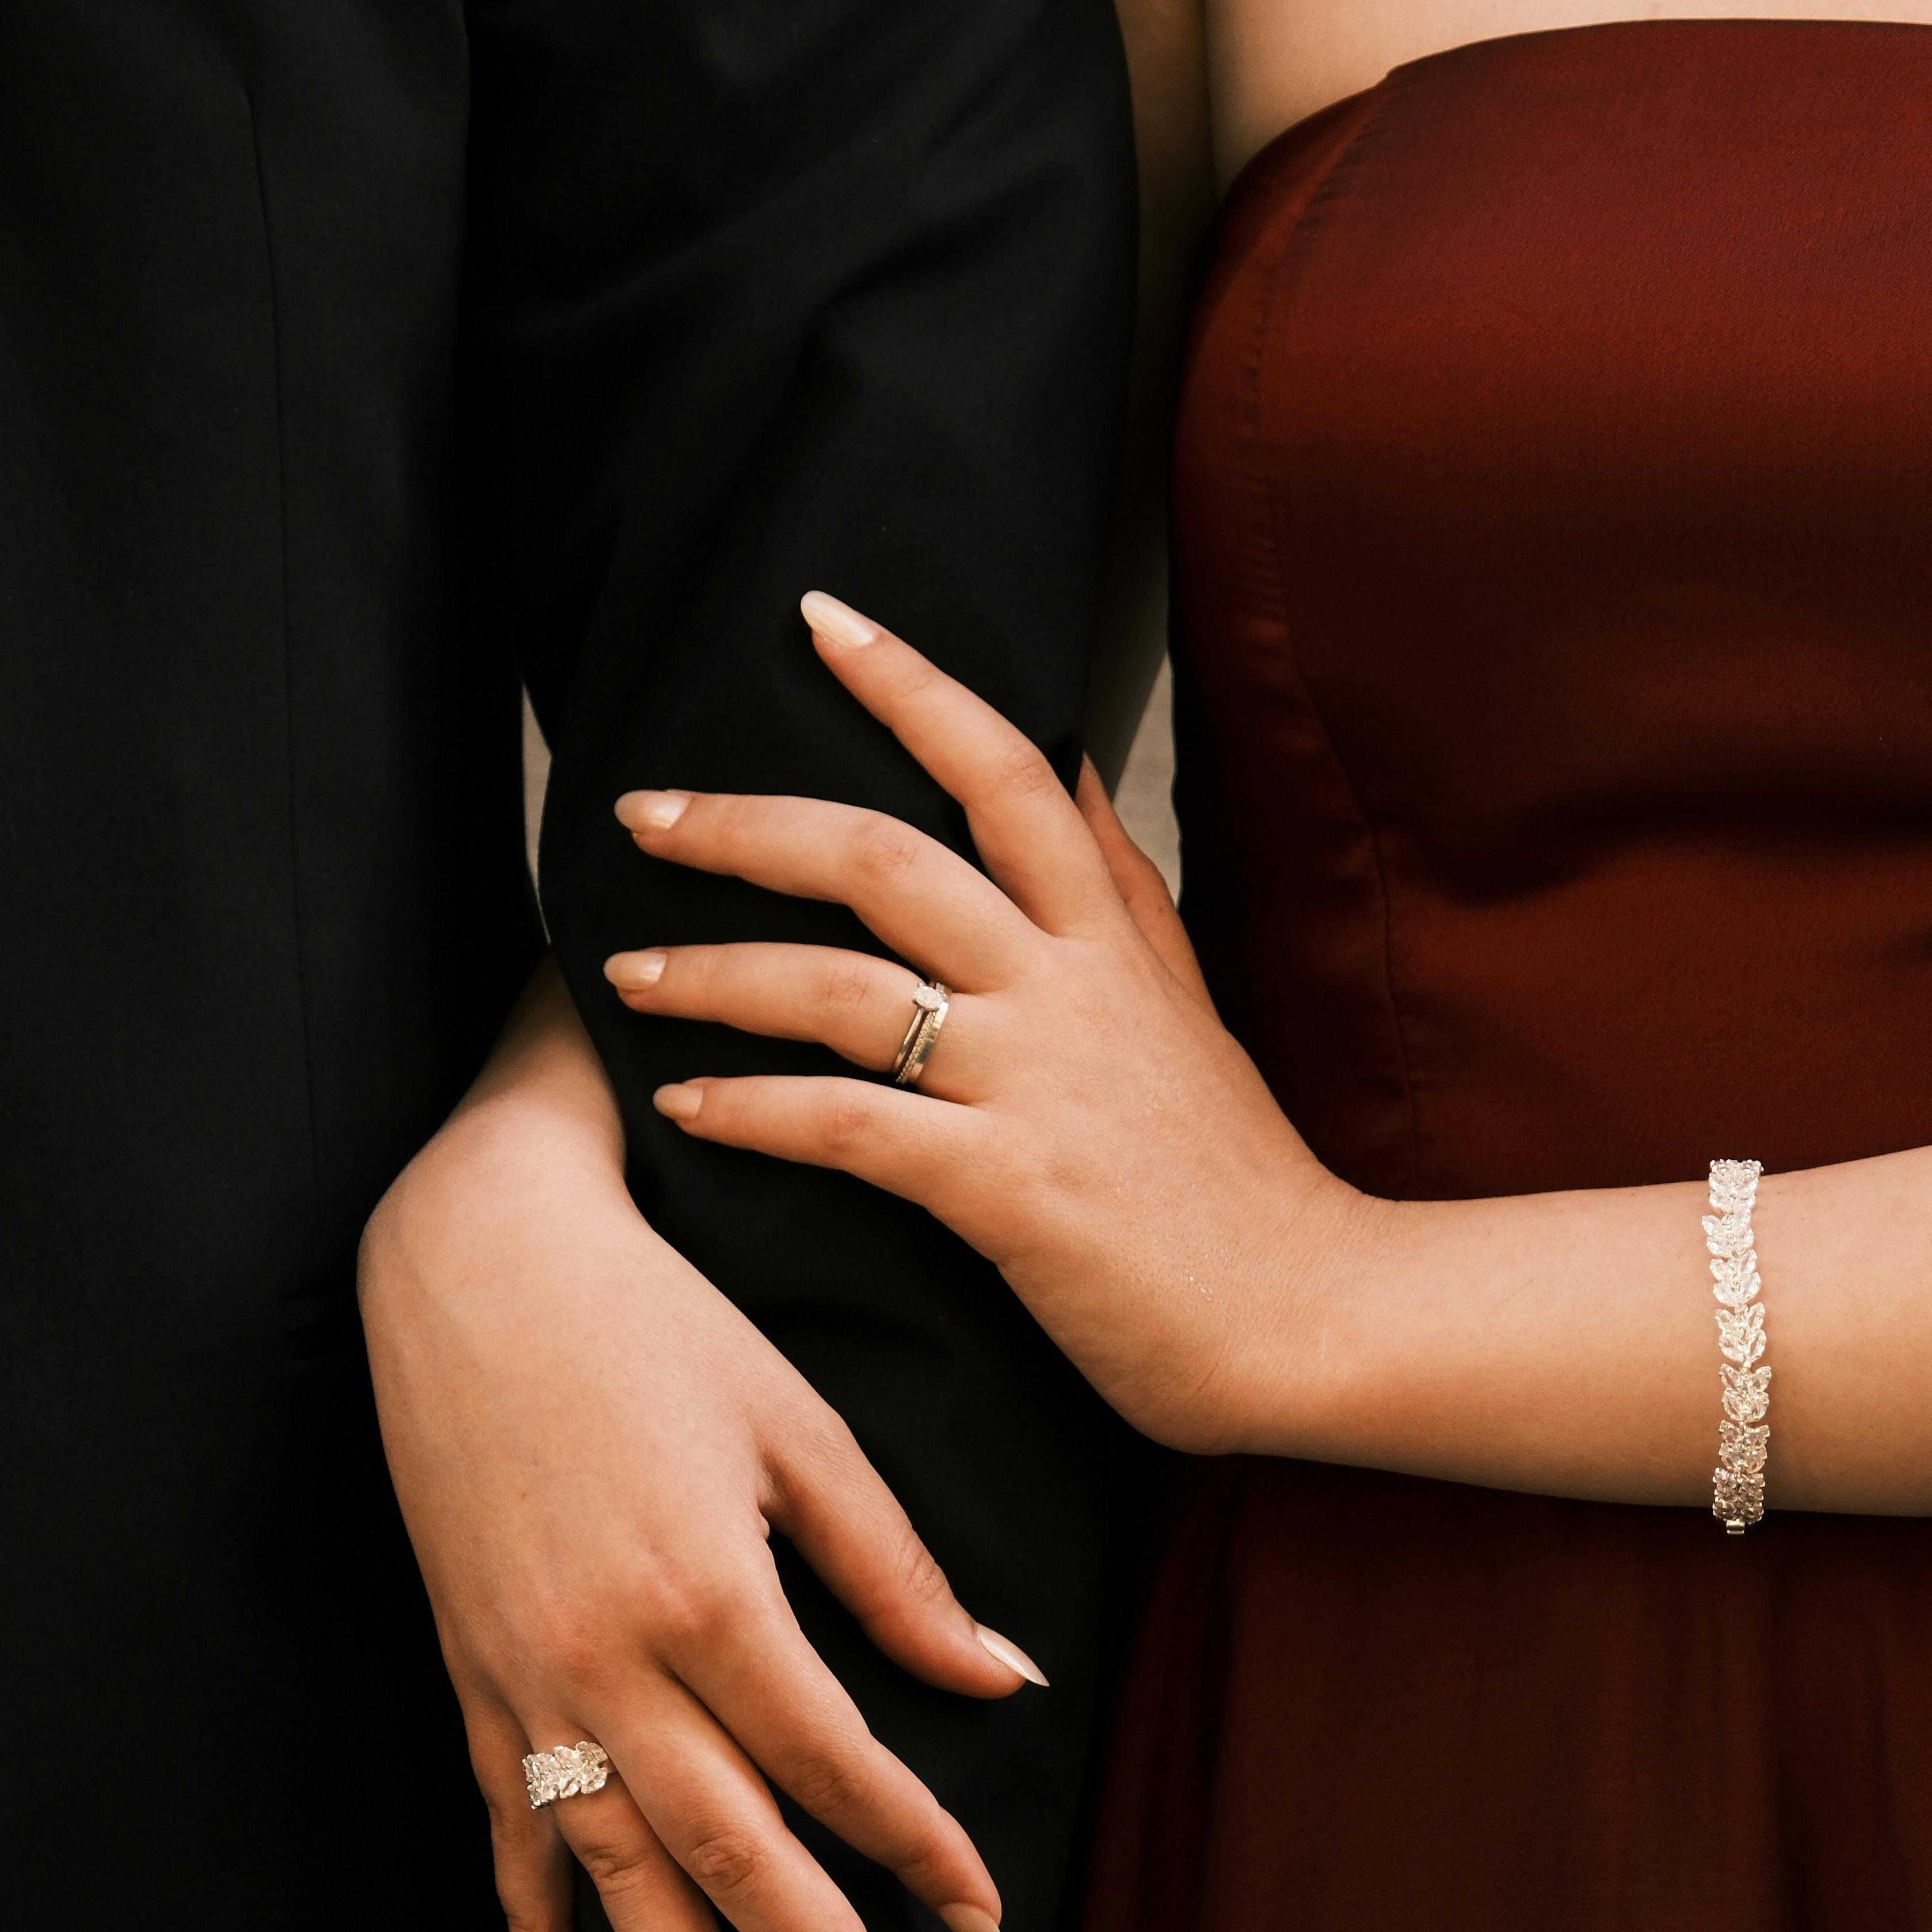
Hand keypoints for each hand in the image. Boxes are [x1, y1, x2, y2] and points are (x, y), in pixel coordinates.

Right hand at [361, 964, 1046, 1931]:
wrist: (476, 1257)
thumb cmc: (660, 1324)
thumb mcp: (802, 1426)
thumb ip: (897, 1573)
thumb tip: (1003, 1683)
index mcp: (709, 1592)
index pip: (838, 1766)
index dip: (920, 1851)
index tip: (986, 1920)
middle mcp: (609, 1659)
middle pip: (731, 1854)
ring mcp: (526, 1678)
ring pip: (617, 1873)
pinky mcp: (471, 1674)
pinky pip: (503, 1833)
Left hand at [602, 595, 1359, 1452]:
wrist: (1307, 1313)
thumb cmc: (1230, 1176)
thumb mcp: (1185, 1002)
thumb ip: (1117, 886)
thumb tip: (1063, 762)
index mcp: (1110, 937)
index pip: (1007, 767)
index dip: (912, 683)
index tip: (820, 618)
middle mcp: (1068, 989)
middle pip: (885, 855)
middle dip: (748, 823)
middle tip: (645, 810)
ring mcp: (1035, 1085)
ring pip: (843, 987)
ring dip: (716, 971)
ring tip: (624, 972)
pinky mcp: (1006, 1190)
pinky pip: (847, 1126)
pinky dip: (752, 1109)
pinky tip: (682, 1105)